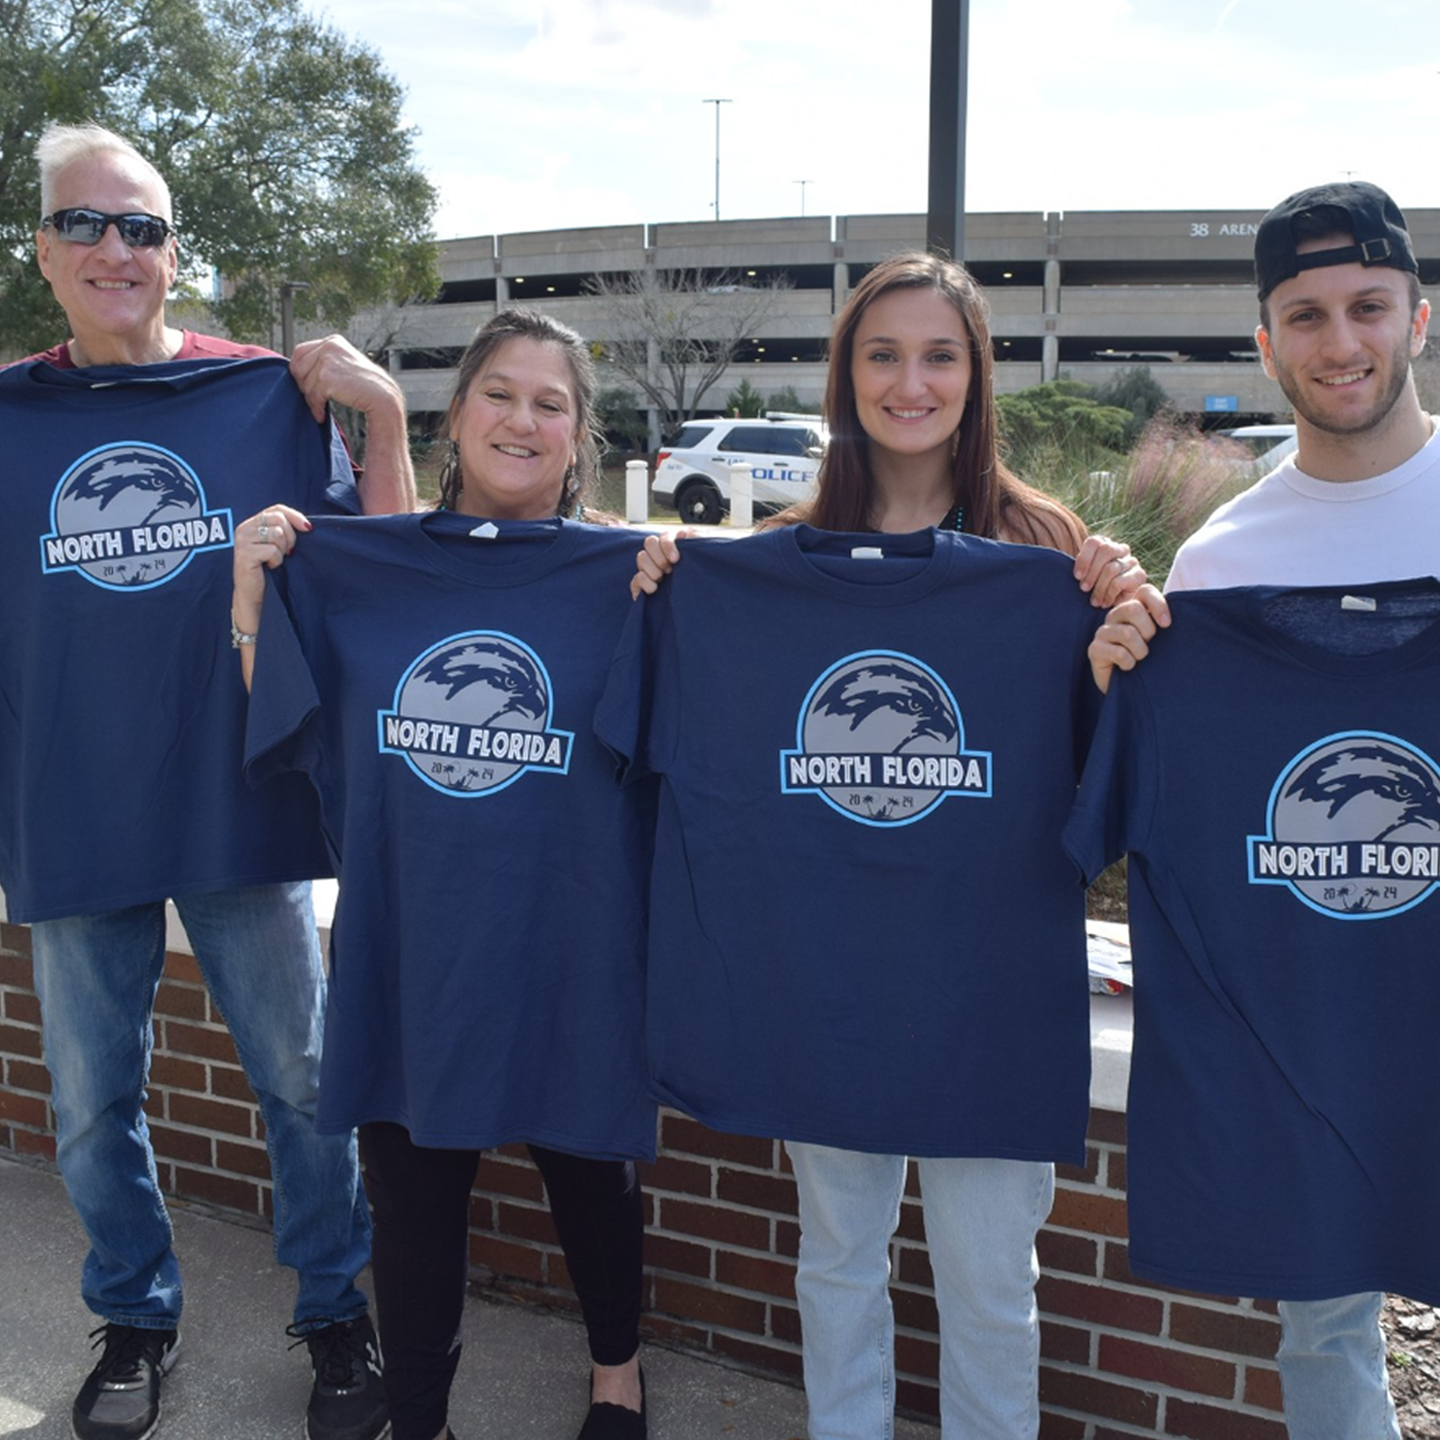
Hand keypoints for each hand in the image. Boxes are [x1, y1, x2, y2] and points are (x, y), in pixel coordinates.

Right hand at [232, 503, 310, 626]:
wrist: (252, 594)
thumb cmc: (266, 569)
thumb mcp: (274, 544)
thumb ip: (283, 530)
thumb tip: (307, 525)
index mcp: (251, 523)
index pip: (276, 509)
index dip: (295, 515)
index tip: (308, 528)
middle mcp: (244, 528)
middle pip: (279, 520)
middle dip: (290, 536)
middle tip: (288, 552)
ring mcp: (242, 540)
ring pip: (277, 534)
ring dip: (282, 550)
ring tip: (275, 559)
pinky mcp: (245, 554)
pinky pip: (272, 550)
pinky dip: (277, 560)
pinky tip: (270, 566)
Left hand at [289, 334, 401, 423]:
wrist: (383, 396)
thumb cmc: (366, 385)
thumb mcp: (345, 363)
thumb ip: (325, 361)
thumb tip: (299, 371)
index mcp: (333, 341)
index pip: (300, 352)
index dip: (300, 371)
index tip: (306, 384)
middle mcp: (329, 347)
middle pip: (298, 368)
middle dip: (304, 386)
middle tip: (315, 398)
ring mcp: (327, 361)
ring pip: (304, 384)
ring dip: (311, 400)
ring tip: (321, 406)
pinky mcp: (327, 378)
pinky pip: (312, 396)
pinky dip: (315, 408)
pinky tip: (322, 413)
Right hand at [630, 529, 693, 598]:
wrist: (700, 602)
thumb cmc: (700, 577)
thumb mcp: (702, 557)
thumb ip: (696, 541)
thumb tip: (685, 533)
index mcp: (673, 546)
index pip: (664, 536)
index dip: (667, 546)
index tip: (675, 559)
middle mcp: (659, 555)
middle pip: (649, 542)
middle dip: (659, 557)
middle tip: (670, 570)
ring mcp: (649, 569)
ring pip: (641, 558)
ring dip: (653, 569)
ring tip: (663, 579)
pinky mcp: (641, 585)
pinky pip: (636, 578)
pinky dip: (645, 583)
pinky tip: (655, 589)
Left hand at [1074, 534, 1146, 608]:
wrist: (1114, 610)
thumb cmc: (1094, 591)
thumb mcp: (1083, 578)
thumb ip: (1080, 569)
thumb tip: (1070, 570)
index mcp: (1105, 544)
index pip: (1095, 541)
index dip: (1084, 558)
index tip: (1077, 576)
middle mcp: (1121, 549)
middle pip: (1106, 550)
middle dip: (1092, 572)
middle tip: (1084, 589)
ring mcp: (1132, 561)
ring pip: (1111, 568)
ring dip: (1099, 588)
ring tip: (1094, 602)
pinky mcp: (1139, 575)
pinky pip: (1119, 582)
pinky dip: (1108, 594)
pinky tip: (1105, 603)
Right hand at [1088, 586, 1171, 692]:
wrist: (1129, 688)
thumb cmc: (1148, 661)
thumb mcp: (1160, 639)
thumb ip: (1163, 622)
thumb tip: (1172, 618)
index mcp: (1132, 608)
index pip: (1145, 591)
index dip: (1158, 605)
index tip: (1167, 624)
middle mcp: (1115, 616)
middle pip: (1133, 608)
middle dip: (1148, 631)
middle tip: (1149, 644)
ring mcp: (1102, 632)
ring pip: (1127, 633)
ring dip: (1140, 651)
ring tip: (1138, 658)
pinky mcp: (1094, 649)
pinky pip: (1119, 653)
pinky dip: (1129, 663)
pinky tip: (1127, 667)